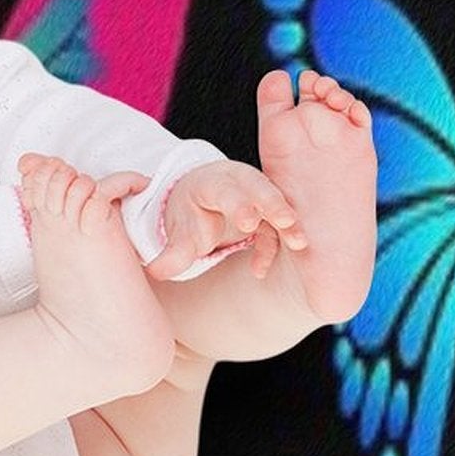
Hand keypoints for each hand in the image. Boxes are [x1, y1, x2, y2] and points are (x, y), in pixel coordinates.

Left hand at [147, 159, 305, 281]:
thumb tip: (155, 272)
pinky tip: (258, 270)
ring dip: (288, 223)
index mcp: (211, 183)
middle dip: (273, 204)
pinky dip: (273, 246)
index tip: (248, 222)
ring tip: (299, 243)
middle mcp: (238, 183)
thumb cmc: (190, 214)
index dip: (238, 204)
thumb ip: (172, 253)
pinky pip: (276, 227)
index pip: (226, 190)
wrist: (200, 200)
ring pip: (277, 204)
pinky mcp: (269, 210)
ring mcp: (257, 194)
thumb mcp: (180, 231)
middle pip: (259, 188)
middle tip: (286, 221)